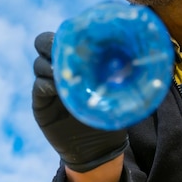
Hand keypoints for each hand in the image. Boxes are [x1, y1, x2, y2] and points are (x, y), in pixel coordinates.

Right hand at [32, 32, 127, 172]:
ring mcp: (46, 84)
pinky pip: (38, 86)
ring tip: (65, 73)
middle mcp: (57, 68)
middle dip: (50, 43)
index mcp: (75, 60)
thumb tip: (143, 51)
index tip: (79, 36)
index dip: (67, 33)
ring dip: (51, 65)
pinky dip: (47, 84)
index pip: (61, 37)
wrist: (97, 148)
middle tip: (64, 51)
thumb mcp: (119, 89)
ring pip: (39, 64)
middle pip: (42, 44)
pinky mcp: (40, 103)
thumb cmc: (110, 113)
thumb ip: (122, 71)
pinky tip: (59, 87)